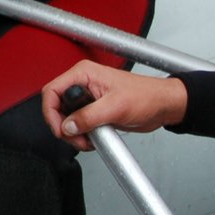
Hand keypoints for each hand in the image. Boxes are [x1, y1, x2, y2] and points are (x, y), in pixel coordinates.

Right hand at [40, 60, 187, 150]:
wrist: (163, 106)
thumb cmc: (146, 96)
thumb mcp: (115, 107)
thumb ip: (88, 116)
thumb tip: (68, 126)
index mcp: (83, 74)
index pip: (52, 91)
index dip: (51, 112)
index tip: (59, 128)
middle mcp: (82, 84)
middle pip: (56, 105)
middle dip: (63, 126)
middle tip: (75, 138)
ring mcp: (87, 97)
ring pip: (66, 117)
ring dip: (72, 132)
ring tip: (86, 140)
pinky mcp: (93, 109)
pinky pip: (78, 123)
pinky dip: (81, 134)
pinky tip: (91, 138)